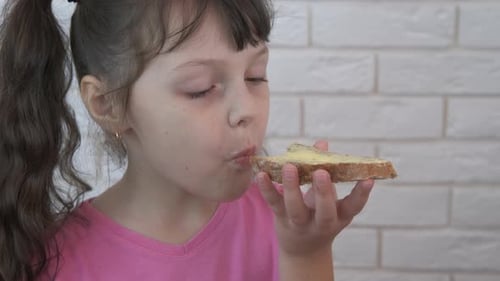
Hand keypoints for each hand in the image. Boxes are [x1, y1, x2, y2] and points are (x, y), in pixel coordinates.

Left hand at [256, 140, 373, 256]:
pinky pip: (273, 204)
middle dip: (323, 192)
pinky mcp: (281, 219)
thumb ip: (326, 172)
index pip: (353, 207)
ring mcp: (300, 223)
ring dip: (292, 187)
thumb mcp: (329, 199)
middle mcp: (321, 223)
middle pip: (324, 212)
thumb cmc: (319, 216)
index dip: (362, 194)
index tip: (369, 179)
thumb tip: (321, 144)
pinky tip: (261, 174)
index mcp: (339, 216)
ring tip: (290, 167)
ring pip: (296, 208)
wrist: (303, 250)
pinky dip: (267, 189)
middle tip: (322, 172)